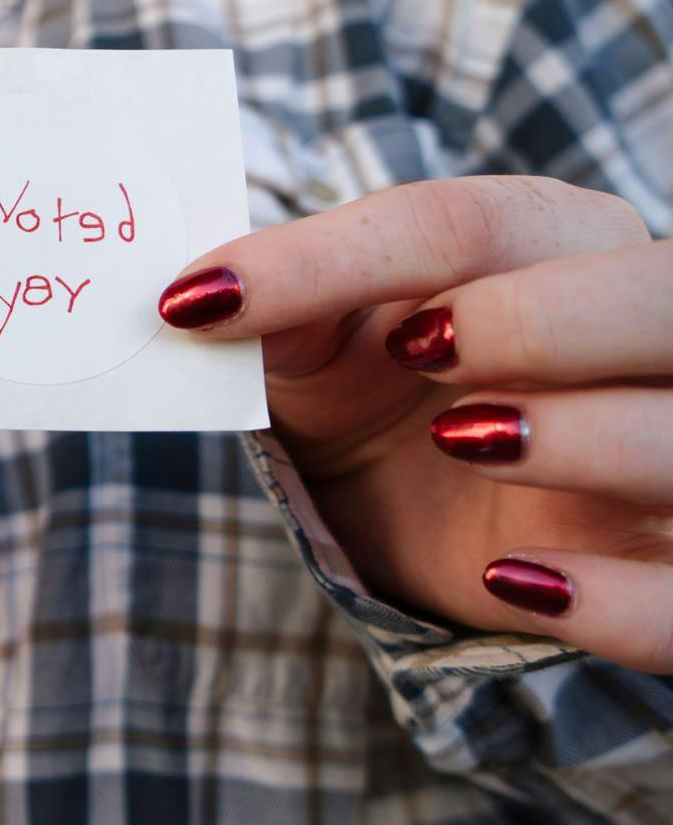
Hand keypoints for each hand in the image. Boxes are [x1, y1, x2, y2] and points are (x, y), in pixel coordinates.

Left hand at [160, 176, 672, 668]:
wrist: (410, 497)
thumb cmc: (372, 381)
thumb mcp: (312, 338)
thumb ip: (276, 304)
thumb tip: (198, 302)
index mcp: (557, 238)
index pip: (469, 225)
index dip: (334, 258)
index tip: (206, 300)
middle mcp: (648, 333)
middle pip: (658, 295)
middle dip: (541, 321)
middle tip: (419, 353)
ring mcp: (672, 451)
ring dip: (588, 438)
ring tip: (461, 443)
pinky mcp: (660, 563)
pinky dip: (620, 599)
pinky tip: (514, 580)